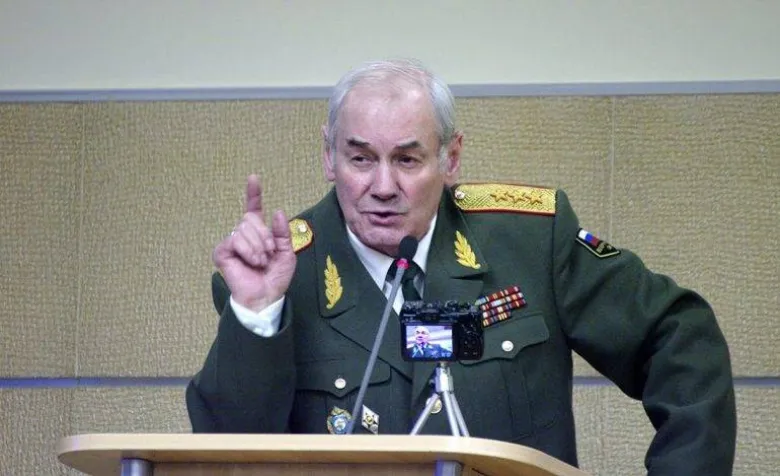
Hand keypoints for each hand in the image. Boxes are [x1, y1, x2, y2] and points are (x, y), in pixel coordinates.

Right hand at [213, 175, 296, 311]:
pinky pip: (235, 240)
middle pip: (250, 219)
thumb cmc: (275, 277)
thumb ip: (282, 232)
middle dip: (265, 236)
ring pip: (243, 228)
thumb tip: (276, 211)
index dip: (253, 193)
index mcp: (258, 233)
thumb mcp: (287, 252)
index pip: (253, 209)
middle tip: (269, 254)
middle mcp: (243, 235)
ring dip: (258, 246)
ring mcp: (232, 243)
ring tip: (261, 262)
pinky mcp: (222, 252)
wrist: (266, 296)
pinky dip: (248, 251)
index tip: (253, 178)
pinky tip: (252, 262)